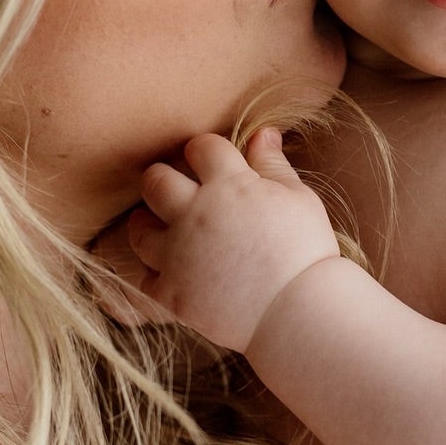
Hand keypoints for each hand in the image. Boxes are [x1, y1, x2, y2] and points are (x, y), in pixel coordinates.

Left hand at [128, 129, 339, 350]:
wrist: (300, 312)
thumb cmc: (306, 251)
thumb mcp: (298, 198)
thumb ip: (272, 164)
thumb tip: (263, 132)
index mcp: (227, 185)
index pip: (200, 147)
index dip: (206, 152)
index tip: (214, 164)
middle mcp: (193, 214)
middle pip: (155, 180)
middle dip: (164, 179)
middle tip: (178, 191)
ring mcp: (177, 255)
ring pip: (139, 229)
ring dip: (149, 225)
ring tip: (165, 229)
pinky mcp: (172, 293)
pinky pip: (146, 278)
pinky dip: (156, 275)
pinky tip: (173, 273)